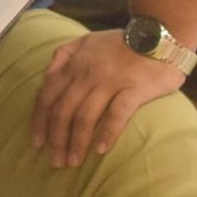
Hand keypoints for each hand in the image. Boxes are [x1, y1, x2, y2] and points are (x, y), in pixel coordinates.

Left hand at [31, 29, 184, 167]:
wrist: (159, 34)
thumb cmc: (121, 42)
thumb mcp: (86, 41)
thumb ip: (64, 55)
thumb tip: (47, 73)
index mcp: (73, 65)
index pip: (47, 96)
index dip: (39, 121)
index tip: (37, 143)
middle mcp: (86, 74)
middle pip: (62, 111)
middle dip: (56, 139)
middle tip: (55, 162)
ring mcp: (110, 81)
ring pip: (84, 116)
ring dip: (76, 142)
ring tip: (73, 162)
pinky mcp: (134, 89)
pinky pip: (117, 114)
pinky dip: (107, 133)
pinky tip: (101, 150)